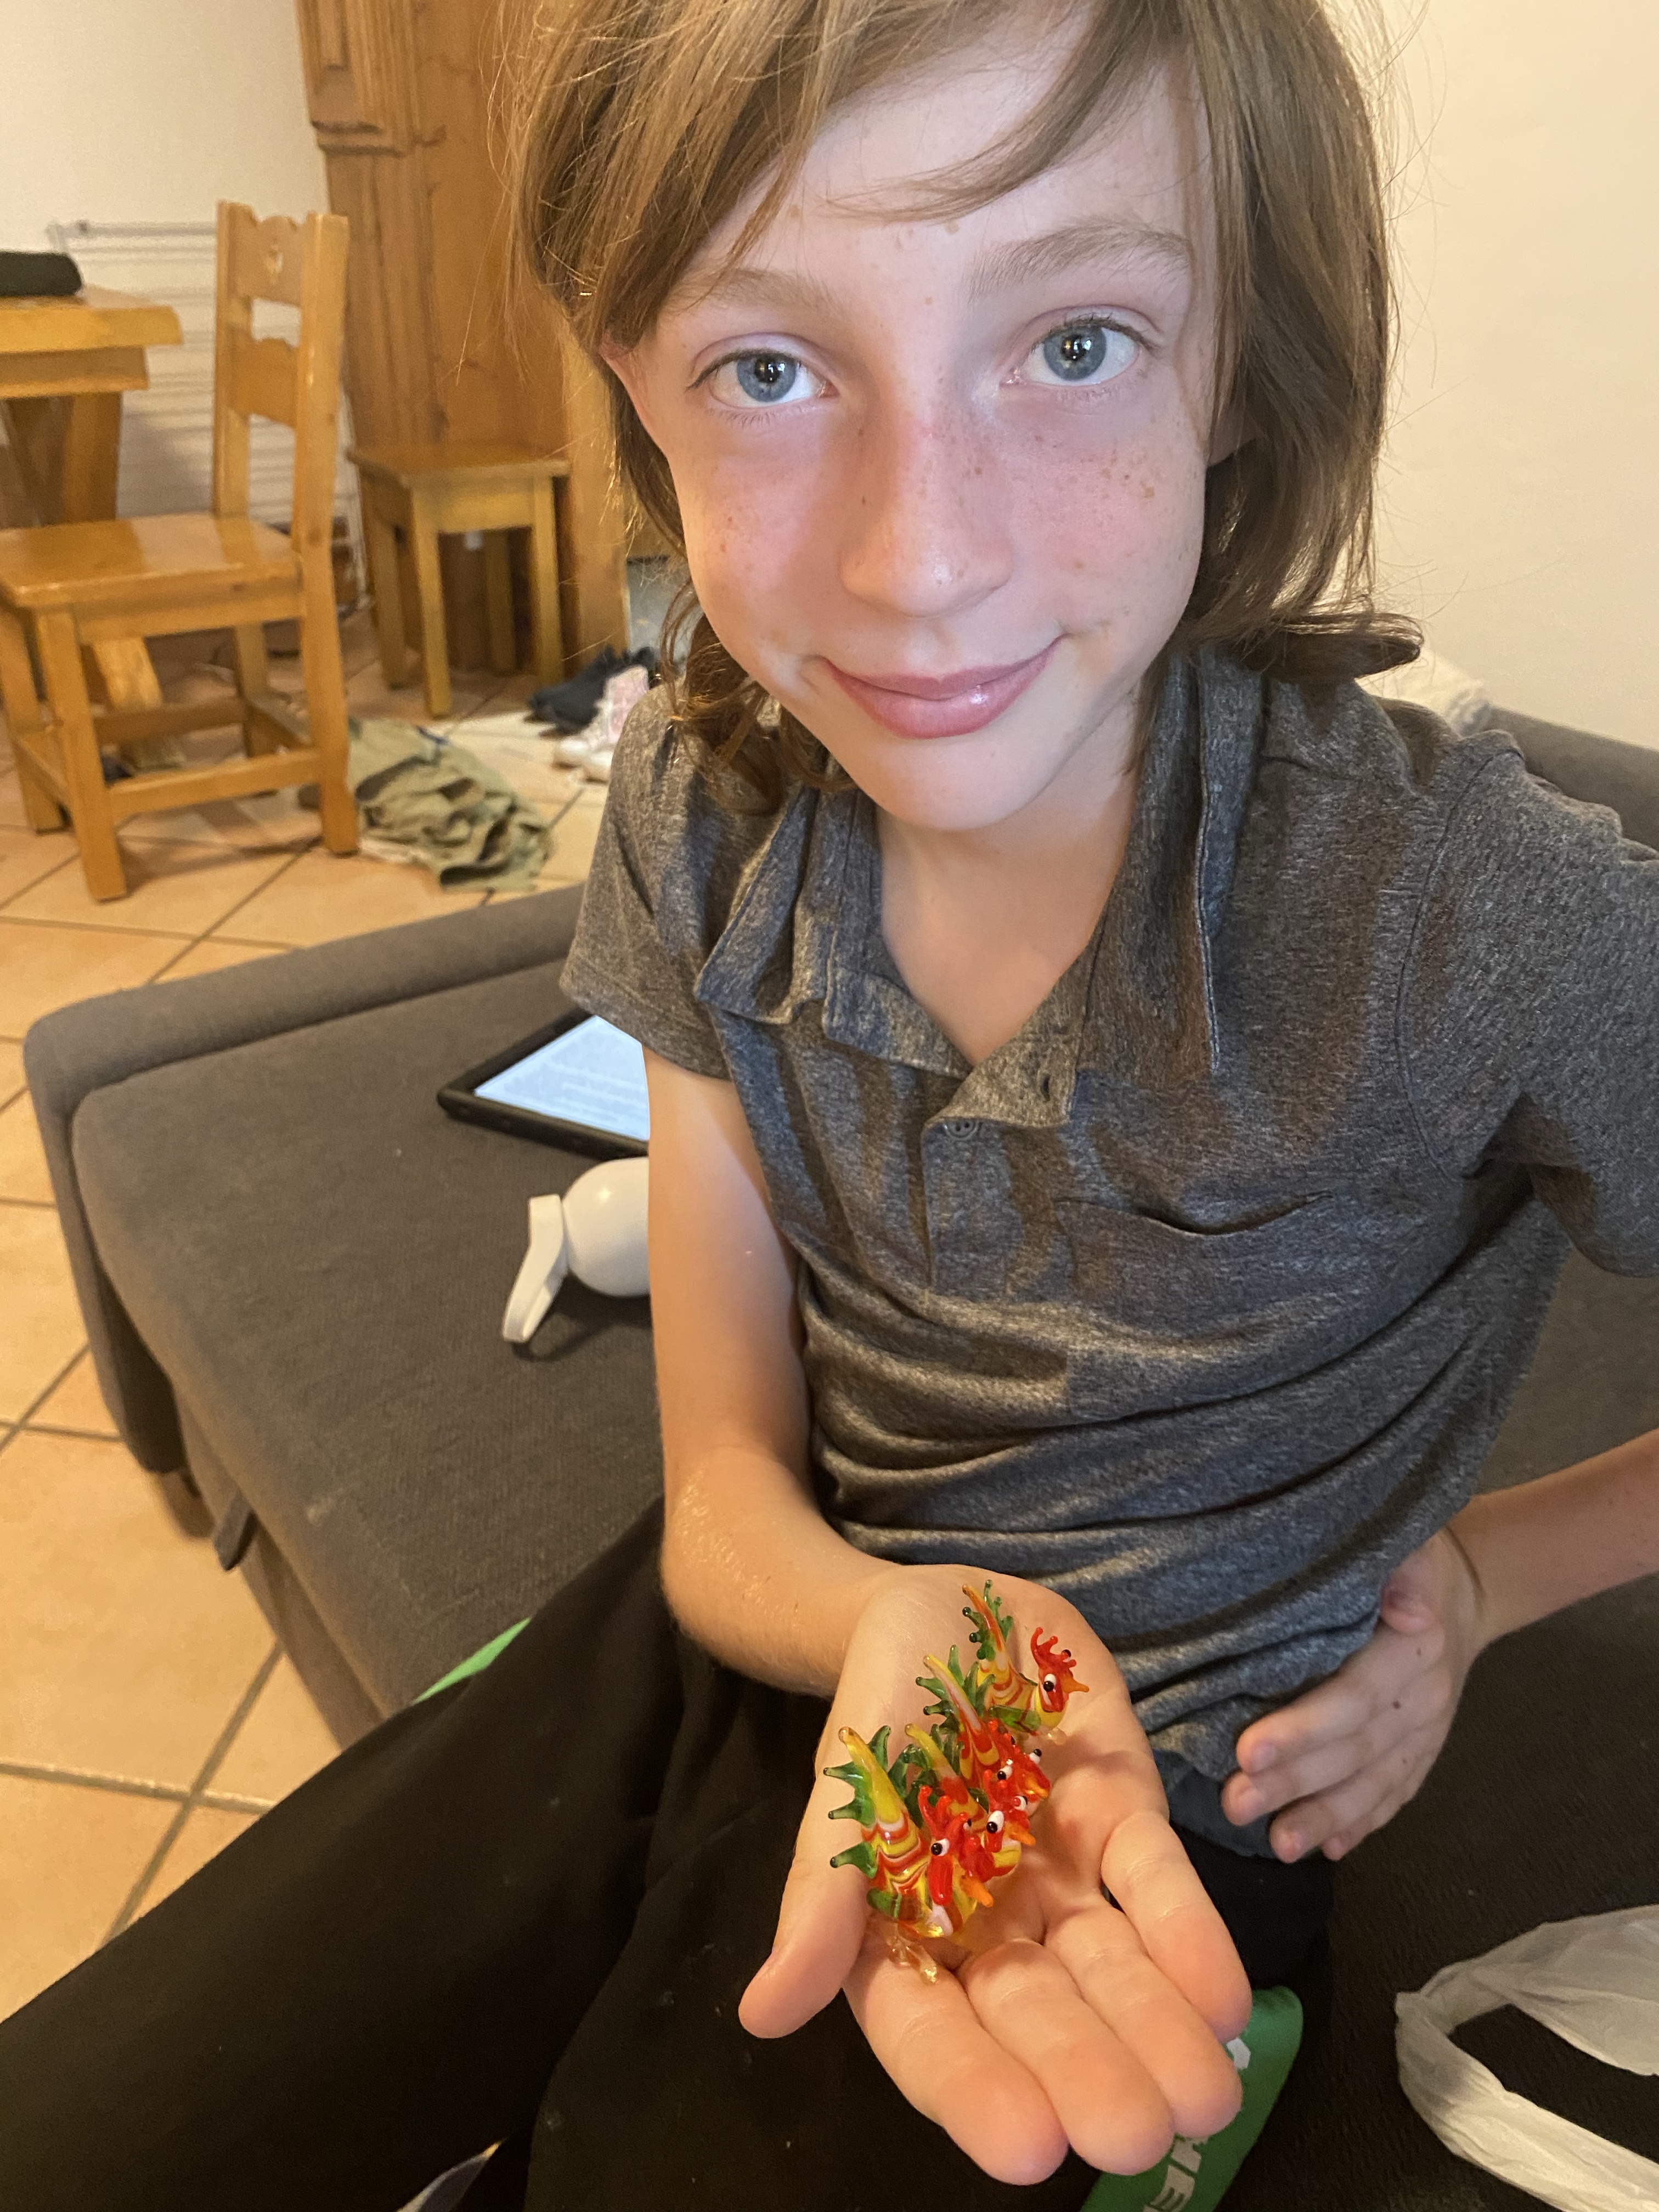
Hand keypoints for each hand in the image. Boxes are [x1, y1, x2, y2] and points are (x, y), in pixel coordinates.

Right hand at [738, 1566, 1252, 2184]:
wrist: (950, 1603)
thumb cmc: (881, 1698)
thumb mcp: (846, 1777)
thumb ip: (822, 1890)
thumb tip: (763, 2012)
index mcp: (903, 1931)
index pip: (930, 2030)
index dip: (974, 2090)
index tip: (1026, 2151)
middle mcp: (987, 1927)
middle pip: (1035, 2014)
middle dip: (1085, 2073)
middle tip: (1136, 2141)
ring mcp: (1061, 1877)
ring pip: (1110, 1969)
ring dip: (1157, 2030)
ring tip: (1208, 2101)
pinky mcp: (1123, 1818)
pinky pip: (1156, 1884)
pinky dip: (1192, 1937)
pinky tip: (1229, 1999)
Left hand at [1220, 1526, 1489, 1862]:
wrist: (1466, 1594)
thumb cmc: (1417, 1559)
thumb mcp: (1411, 1546)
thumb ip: (1404, 1571)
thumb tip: (1402, 1606)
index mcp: (1415, 1651)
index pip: (1354, 1697)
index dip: (1304, 1729)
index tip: (1249, 1751)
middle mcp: (1425, 1701)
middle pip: (1355, 1751)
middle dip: (1295, 1784)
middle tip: (1236, 1803)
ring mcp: (1426, 1734)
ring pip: (1374, 1784)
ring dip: (1324, 1818)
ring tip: (1276, 1845)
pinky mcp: (1422, 1752)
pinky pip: (1396, 1794)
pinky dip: (1362, 1823)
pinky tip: (1329, 1850)